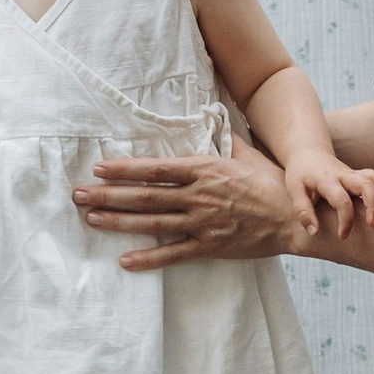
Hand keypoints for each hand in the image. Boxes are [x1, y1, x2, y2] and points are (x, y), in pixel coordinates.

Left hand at [72, 143, 308, 269]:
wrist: (296, 219)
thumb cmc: (272, 184)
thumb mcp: (248, 153)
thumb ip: (226, 137)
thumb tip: (215, 113)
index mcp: (205, 169)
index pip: (156, 169)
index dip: (125, 169)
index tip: (99, 168)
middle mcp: (199, 195)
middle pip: (145, 196)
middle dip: (108, 194)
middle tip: (77, 194)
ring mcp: (203, 223)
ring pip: (152, 223)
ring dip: (118, 221)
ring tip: (90, 218)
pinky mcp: (210, 246)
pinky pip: (174, 253)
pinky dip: (148, 258)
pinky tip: (124, 260)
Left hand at [284, 154, 373, 239]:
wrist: (307, 153)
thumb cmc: (300, 175)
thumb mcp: (294, 191)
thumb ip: (303, 211)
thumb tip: (314, 232)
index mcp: (327, 180)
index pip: (341, 199)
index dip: (345, 219)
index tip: (343, 236)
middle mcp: (343, 175)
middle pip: (364, 184)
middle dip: (373, 204)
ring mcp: (353, 174)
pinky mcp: (359, 175)